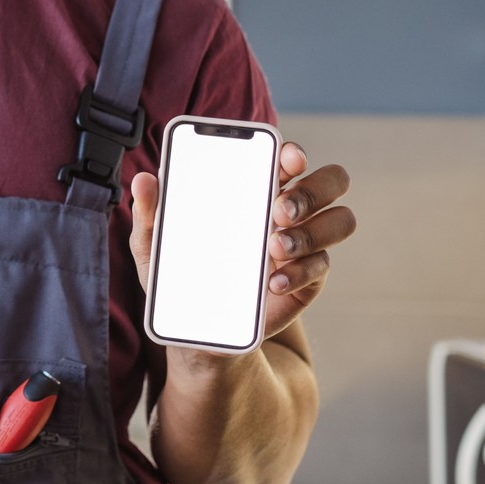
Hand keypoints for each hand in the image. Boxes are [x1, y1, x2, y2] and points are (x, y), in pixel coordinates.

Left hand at [129, 140, 353, 345]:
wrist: (199, 330)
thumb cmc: (182, 276)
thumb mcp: (156, 247)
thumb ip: (150, 214)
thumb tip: (144, 181)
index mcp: (255, 190)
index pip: (287, 159)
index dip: (294, 153)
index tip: (288, 160)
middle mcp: (288, 211)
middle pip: (331, 181)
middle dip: (315, 188)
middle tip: (279, 210)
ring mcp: (303, 244)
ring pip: (340, 220)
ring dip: (313, 230)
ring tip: (275, 247)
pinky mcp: (308, 279)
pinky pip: (323, 266)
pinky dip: (299, 272)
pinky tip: (272, 283)